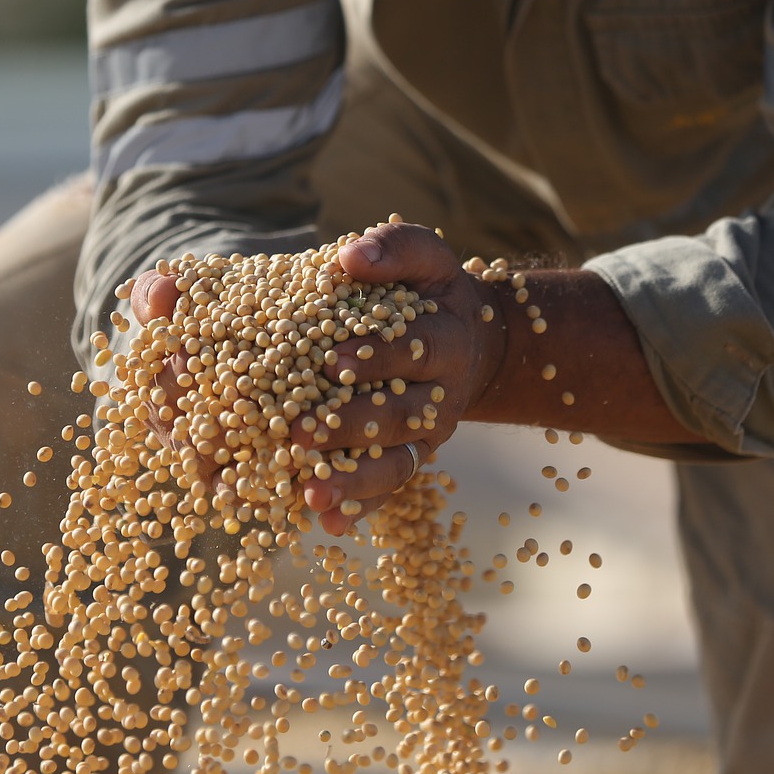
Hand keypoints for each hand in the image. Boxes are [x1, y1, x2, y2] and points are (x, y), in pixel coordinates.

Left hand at [299, 223, 504, 533]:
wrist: (472, 339)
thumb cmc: (429, 292)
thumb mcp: (424, 258)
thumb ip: (394, 250)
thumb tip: (350, 257)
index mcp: (445, 341)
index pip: (414, 349)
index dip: (377, 357)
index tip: (332, 361)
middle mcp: (441, 396)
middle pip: (401, 417)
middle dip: (352, 427)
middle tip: (300, 434)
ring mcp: (427, 435)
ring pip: (396, 464)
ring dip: (354, 481)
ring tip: (311, 493)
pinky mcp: (412, 460)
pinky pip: (390, 491)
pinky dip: (362, 507)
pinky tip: (328, 523)